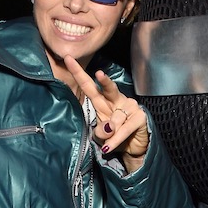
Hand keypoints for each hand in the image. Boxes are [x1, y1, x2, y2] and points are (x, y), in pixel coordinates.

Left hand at [65, 55, 148, 173]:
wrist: (133, 148)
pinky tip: (109, 147)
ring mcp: (129, 107)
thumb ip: (100, 131)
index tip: (67, 59)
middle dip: (105, 80)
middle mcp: (116, 100)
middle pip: (108, 88)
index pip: (89, 86)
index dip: (79, 73)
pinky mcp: (139, 116)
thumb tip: (108, 128)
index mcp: (103, 101)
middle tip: (99, 74)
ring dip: (110, 135)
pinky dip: (116, 140)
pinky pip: (124, 129)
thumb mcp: (102, 136)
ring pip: (115, 119)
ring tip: (107, 145)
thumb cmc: (115, 137)